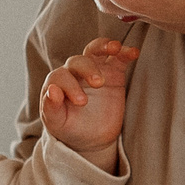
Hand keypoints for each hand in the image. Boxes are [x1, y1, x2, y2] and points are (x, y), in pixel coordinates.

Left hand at [40, 38, 136, 168]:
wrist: (91, 137)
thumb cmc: (70, 127)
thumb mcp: (57, 123)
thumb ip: (51, 108)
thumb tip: (52, 90)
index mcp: (57, 82)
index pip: (60, 76)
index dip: (70, 86)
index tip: (82, 103)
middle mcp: (73, 72)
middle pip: (78, 61)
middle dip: (88, 70)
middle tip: (98, 84)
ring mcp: (94, 70)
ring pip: (95, 50)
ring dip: (104, 46)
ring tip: (115, 48)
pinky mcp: (113, 72)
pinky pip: (118, 58)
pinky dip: (125, 52)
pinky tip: (133, 52)